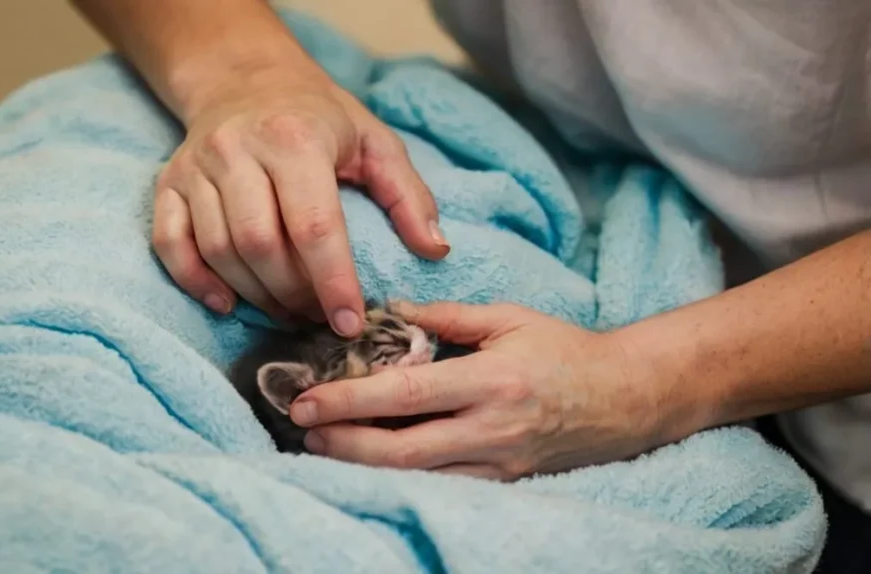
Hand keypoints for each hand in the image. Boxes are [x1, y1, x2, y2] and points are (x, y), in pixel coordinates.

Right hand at [151, 62, 449, 335]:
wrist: (243, 79)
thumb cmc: (318, 117)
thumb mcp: (374, 142)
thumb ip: (408, 195)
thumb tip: (435, 249)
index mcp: (296, 139)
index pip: (314, 225)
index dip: (333, 282)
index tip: (350, 324)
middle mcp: (238, 149)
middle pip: (260, 244)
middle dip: (294, 295)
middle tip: (317, 317)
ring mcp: (196, 167)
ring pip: (217, 249)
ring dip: (254, 295)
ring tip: (287, 311)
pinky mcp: (168, 182)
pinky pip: (170, 243)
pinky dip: (195, 281)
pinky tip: (228, 302)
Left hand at [288, 301, 682, 479]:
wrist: (624, 399)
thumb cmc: (563, 350)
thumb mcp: (509, 318)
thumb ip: (448, 316)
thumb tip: (392, 310)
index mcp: (492, 381)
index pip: (407, 394)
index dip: (351, 401)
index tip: (307, 400)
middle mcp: (492, 429)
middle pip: (403, 451)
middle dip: (345, 444)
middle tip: (302, 428)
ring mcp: (498, 464)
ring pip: (418, 478)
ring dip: (363, 466)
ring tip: (322, 445)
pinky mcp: (502, 483)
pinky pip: (441, 486)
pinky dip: (400, 477)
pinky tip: (369, 461)